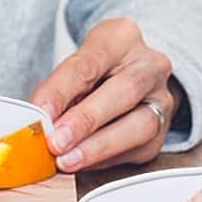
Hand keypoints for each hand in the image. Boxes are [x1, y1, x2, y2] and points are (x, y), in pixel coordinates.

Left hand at [30, 18, 179, 171]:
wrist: (126, 76)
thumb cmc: (94, 70)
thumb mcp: (74, 66)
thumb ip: (58, 92)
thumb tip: (38, 124)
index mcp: (122, 37)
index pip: (90, 63)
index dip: (62, 91)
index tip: (41, 114)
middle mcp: (150, 64)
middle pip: (125, 89)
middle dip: (86, 119)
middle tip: (56, 142)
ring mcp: (162, 97)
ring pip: (141, 124)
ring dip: (99, 146)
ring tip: (68, 161)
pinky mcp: (162, 129)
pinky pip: (138, 149)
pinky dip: (106, 159)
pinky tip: (83, 163)